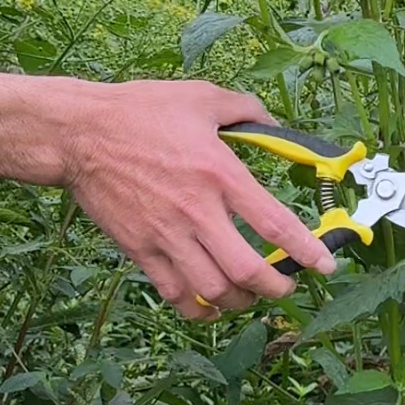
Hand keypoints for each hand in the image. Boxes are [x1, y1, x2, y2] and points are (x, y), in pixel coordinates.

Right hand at [62, 80, 337, 320]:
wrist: (79, 134)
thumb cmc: (139, 111)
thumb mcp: (201, 97)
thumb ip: (246, 109)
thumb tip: (274, 122)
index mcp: (220, 174)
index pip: (275, 223)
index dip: (307, 251)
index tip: (326, 264)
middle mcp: (197, 211)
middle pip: (247, 270)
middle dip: (277, 286)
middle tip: (288, 285)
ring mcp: (167, 235)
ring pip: (214, 289)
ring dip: (242, 301)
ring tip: (252, 295)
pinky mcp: (140, 249)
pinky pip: (176, 293)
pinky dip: (199, 308)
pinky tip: (212, 305)